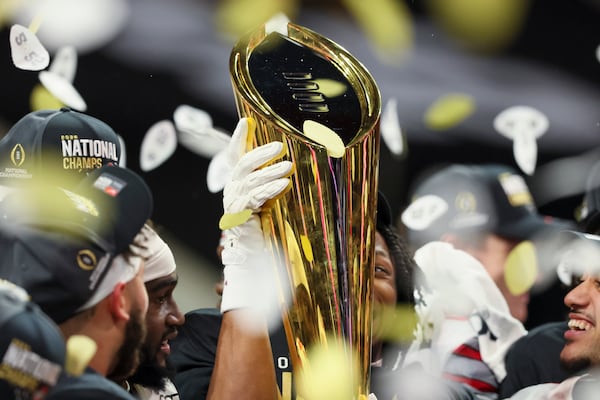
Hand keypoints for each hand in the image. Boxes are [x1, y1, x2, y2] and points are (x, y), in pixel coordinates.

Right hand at [218, 117, 291, 313]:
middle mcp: (231, 192)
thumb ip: (271, 182)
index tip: (246, 121)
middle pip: (241, 165)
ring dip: (270, 172)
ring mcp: (233, 205)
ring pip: (249, 182)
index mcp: (236, 184)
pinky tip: (283, 185)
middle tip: (280, 147)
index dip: (238, 139)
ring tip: (289, 167)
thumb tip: (287, 162)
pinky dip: (269, 190)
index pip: (234, 156)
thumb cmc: (263, 229)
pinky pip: (254, 199)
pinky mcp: (239, 218)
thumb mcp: (268, 200)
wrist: (252, 261)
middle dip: (260, 153)